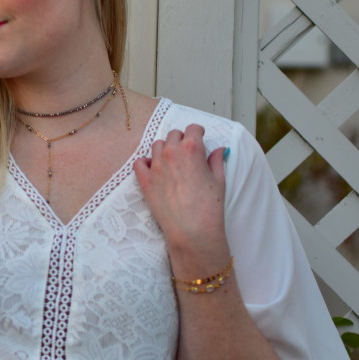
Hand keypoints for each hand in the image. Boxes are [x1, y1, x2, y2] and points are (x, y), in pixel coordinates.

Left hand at [133, 124, 226, 252]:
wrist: (192, 231)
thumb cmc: (209, 207)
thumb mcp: (219, 180)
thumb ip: (216, 160)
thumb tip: (219, 150)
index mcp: (191, 149)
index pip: (192, 129)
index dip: (198, 132)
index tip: (199, 136)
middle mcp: (171, 153)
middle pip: (173, 135)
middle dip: (182, 139)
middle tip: (187, 150)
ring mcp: (155, 166)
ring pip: (156, 145)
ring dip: (164, 148)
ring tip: (171, 160)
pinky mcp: (145, 180)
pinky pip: (139, 162)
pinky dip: (146, 162)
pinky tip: (154, 168)